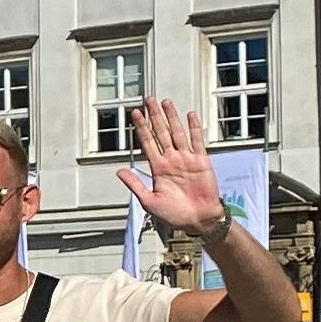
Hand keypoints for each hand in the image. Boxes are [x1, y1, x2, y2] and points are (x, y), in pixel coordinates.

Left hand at [110, 97, 224, 240]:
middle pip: (161, 132)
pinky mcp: (201, 162)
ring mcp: (186, 159)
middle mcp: (171, 160)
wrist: (198, 221)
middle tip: (148, 100)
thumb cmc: (174, 215)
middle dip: (154, 116)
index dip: (141, 128)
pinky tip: (189, 115)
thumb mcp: (149, 202)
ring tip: (165, 102)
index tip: (135, 114)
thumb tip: (119, 171)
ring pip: (177, 133)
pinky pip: (197, 141)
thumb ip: (135, 184)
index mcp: (158, 168)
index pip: (147, 143)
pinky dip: (194, 128)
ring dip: (171, 117)